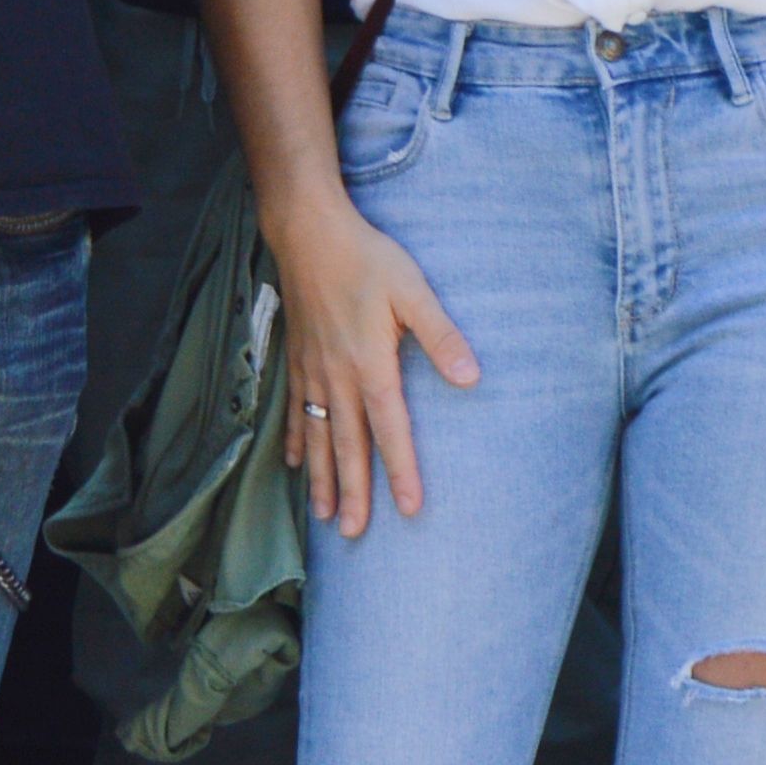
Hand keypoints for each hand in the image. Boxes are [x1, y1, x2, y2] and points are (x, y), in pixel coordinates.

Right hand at [274, 198, 480, 540]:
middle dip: (353, 491)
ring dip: (322, 477)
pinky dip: (295, 441)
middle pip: (346, 444)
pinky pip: (294, 410)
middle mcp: (337, 376)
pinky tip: (295, 465)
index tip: (408, 508)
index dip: (399, 470)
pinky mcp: (297, 358)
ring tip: (324, 515)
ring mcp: (312, 370)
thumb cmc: (366, 257)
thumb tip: (471, 378)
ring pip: (317, 435)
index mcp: (370, 363)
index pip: (389, 428)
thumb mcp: (413, 290)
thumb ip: (441, 336)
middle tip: (354, 533)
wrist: (307, 231)